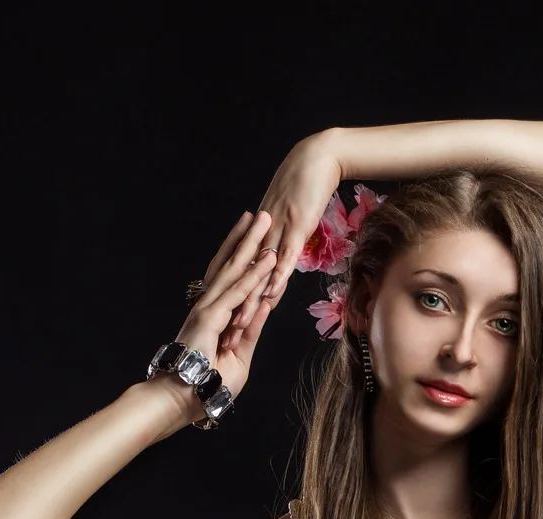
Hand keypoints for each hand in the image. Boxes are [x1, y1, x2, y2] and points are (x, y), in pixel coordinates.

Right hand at [155, 209, 277, 421]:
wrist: (182, 400)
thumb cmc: (207, 385)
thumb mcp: (239, 356)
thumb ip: (250, 331)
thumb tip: (262, 308)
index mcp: (213, 316)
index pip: (229, 279)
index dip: (241, 255)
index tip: (254, 236)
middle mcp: (208, 306)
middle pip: (229, 264)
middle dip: (245, 238)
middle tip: (259, 213)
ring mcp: (207, 310)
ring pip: (233, 271)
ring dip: (250, 246)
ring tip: (265, 221)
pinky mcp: (209, 319)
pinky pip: (236, 293)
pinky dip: (252, 276)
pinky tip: (266, 260)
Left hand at [224, 130, 342, 350]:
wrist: (319, 156)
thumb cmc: (308, 184)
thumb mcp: (291, 217)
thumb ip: (282, 238)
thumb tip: (278, 259)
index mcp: (258, 233)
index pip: (242, 273)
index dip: (232, 300)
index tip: (223, 326)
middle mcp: (261, 234)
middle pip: (244, 278)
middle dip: (233, 309)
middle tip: (223, 337)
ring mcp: (276, 231)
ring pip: (258, 272)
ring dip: (249, 301)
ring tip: (240, 326)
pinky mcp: (294, 226)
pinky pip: (283, 257)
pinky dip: (277, 278)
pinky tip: (271, 297)